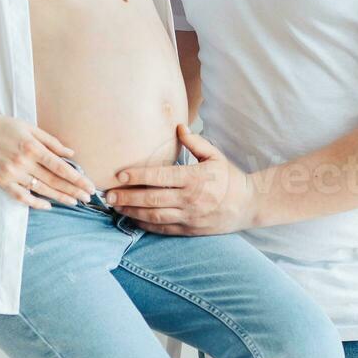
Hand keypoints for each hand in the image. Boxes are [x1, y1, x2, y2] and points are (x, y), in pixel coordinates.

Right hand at [0, 109, 95, 209]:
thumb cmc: (2, 126)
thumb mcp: (29, 127)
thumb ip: (51, 141)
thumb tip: (71, 153)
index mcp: (32, 147)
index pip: (60, 167)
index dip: (77, 178)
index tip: (89, 185)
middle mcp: (24, 162)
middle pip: (54, 180)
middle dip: (73, 190)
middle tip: (88, 198)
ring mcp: (12, 173)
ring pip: (40, 190)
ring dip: (59, 197)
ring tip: (73, 202)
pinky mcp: (1, 181)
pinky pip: (20, 196)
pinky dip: (34, 202)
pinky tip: (47, 205)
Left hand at [103, 125, 258, 234]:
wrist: (249, 206)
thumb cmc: (230, 178)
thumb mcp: (215, 156)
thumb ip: (195, 142)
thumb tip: (178, 127)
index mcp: (195, 178)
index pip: (160, 177)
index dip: (138, 176)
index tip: (119, 175)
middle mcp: (190, 199)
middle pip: (152, 199)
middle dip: (127, 197)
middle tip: (108, 194)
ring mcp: (189, 217)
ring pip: (154, 216)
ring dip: (131, 212)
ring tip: (115, 206)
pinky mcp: (190, 230)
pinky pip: (163, 229)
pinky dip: (145, 225)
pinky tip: (132, 219)